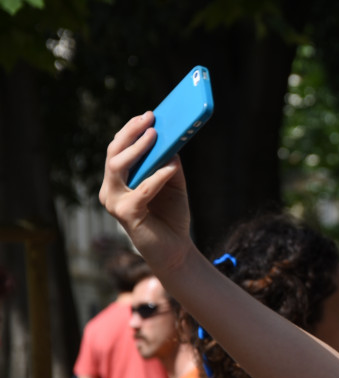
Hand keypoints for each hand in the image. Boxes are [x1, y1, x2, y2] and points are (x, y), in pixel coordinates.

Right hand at [99, 112, 194, 276]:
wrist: (176, 249)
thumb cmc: (171, 215)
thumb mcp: (172, 183)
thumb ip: (168, 163)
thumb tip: (171, 138)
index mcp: (118, 180)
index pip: (118, 150)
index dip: (130, 131)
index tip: (147, 115)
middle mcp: (110, 190)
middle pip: (114, 154)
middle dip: (131, 134)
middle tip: (149, 119)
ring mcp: (115, 202)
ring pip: (118, 168)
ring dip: (138, 149)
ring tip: (156, 135)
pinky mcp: (126, 215)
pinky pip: (141, 191)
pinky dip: (156, 177)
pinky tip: (170, 168)